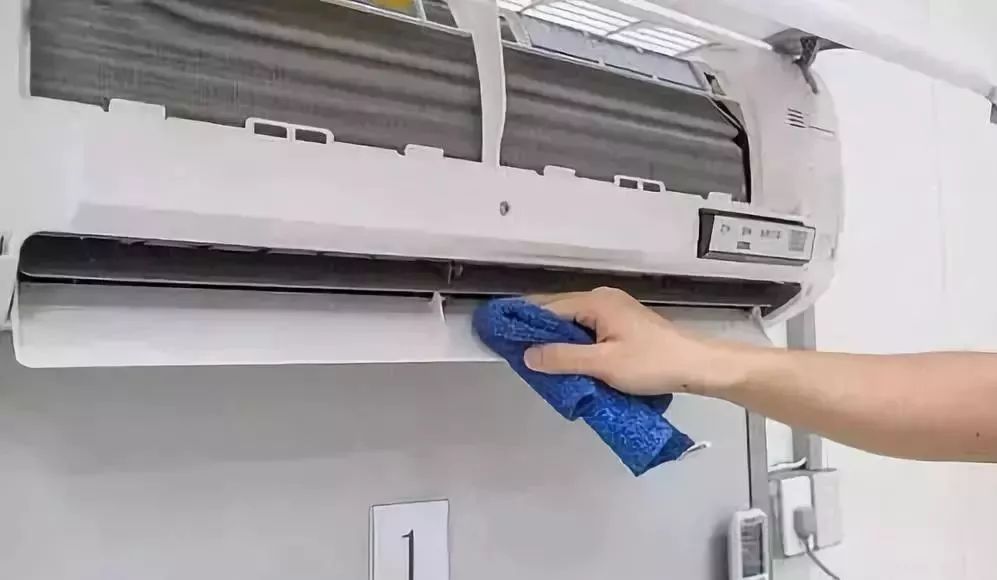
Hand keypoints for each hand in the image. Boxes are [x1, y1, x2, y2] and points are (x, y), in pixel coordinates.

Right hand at [524, 287, 753, 396]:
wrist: (696, 367)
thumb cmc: (652, 364)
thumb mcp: (603, 365)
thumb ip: (563, 358)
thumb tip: (527, 355)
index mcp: (596, 302)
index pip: (548, 309)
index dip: (524, 324)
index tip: (502, 338)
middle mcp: (603, 300)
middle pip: (560, 315)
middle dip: (540, 336)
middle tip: (519, 358)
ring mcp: (614, 312)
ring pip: (574, 326)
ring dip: (559, 344)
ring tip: (540, 366)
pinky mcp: (623, 326)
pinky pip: (589, 333)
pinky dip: (577, 347)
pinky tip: (569, 365)